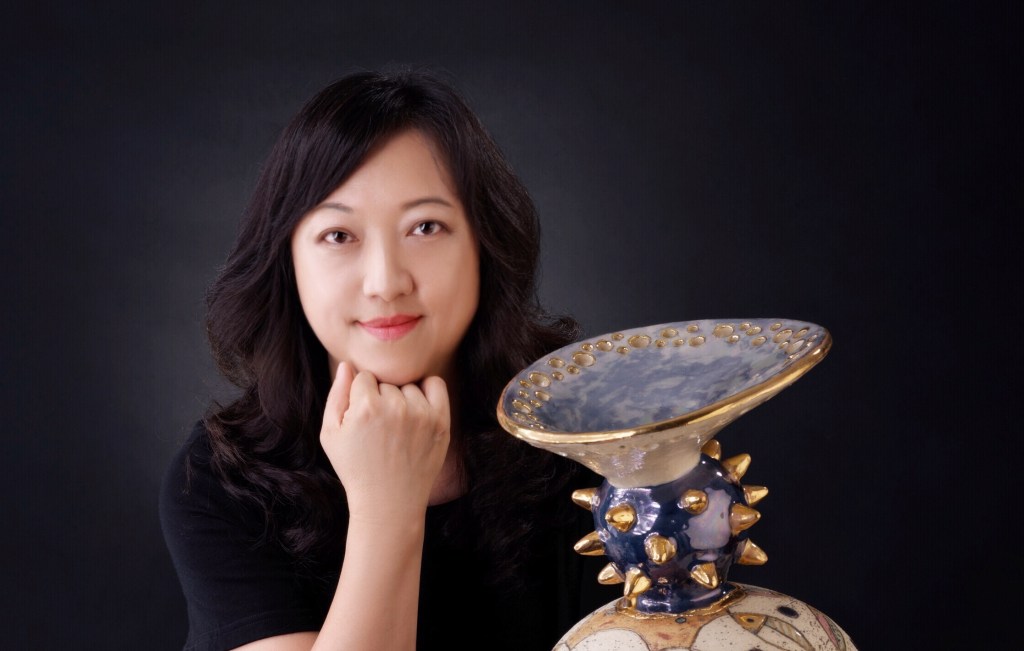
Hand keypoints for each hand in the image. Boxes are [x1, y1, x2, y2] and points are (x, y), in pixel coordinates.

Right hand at [320, 361, 450, 523]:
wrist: (389, 503)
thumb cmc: (355, 468)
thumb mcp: (331, 434)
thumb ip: (337, 395)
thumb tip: (347, 364)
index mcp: (366, 407)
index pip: (363, 377)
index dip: (360, 396)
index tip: (361, 418)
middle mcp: (396, 407)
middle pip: (386, 382)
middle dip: (380, 398)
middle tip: (379, 429)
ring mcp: (421, 414)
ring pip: (408, 386)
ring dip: (403, 399)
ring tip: (396, 428)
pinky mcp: (441, 422)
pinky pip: (435, 384)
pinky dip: (427, 390)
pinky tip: (417, 409)